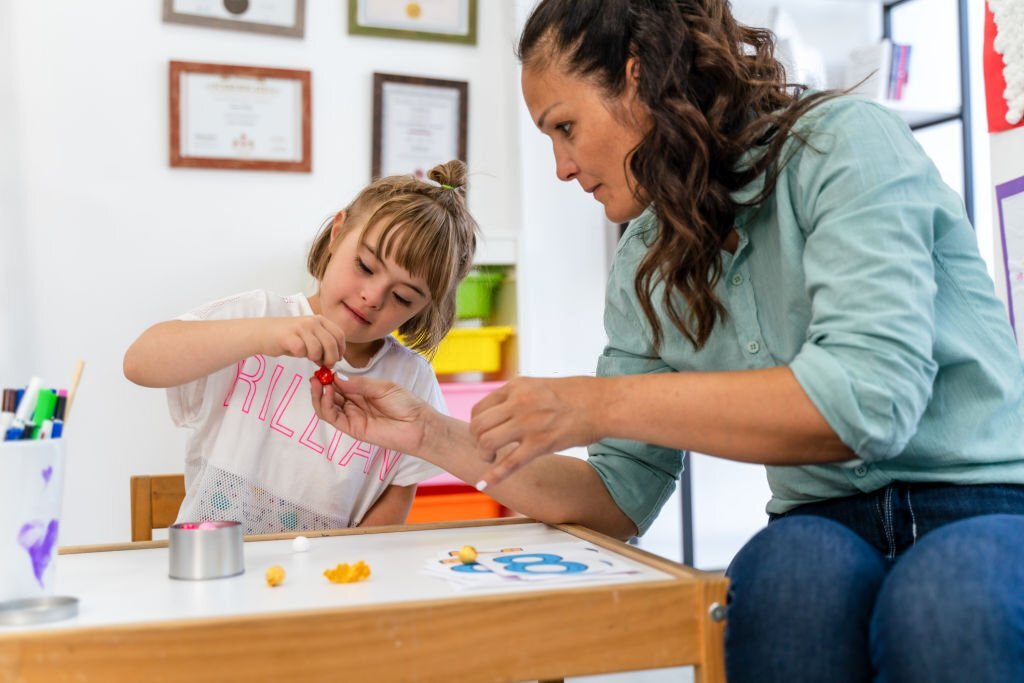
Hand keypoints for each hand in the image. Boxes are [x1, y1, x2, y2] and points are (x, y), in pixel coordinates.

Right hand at [263, 316, 345, 367]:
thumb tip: (333, 359)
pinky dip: (301, 355)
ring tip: (309, 358)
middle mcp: (311, 321)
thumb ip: (322, 344)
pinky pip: (302, 350)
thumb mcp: (309, 336)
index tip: (338, 359)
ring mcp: (300, 328)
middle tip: (326, 365)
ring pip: (318, 349)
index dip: (341, 349)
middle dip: (331, 358)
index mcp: (319, 320)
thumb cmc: (288, 337)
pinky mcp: (288, 337)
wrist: (262, 332)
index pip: (339, 335)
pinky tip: (297, 353)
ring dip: (316, 358)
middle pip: (331, 343)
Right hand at [310, 375, 430, 455]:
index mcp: (361, 392)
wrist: (418, 425)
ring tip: (317, 381)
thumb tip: (336, 376)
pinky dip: (325, 405)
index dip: (328, 375)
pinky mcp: (352, 429)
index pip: (338, 383)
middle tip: (315, 373)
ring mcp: (352, 417)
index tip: (321, 365)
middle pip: (329, 395)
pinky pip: (333, 417)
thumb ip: (359, 383)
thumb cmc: (405, 404)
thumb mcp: (382, 387)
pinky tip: (327, 392)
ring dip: (318, 394)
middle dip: (320, 384)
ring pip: (326, 407)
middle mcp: (354, 404)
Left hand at [469, 376, 601, 486]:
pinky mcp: (541, 443)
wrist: (603, 403)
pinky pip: (509, 463)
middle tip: (486, 450)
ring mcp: (528, 423)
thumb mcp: (538, 386)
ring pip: (487, 442)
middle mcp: (518, 402)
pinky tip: (484, 483)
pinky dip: (494, 475)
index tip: (483, 434)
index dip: (476, 425)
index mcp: (516, 386)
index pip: (479, 408)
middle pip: (478, 426)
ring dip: (484, 455)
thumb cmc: (575, 395)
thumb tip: (500, 414)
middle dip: (477, 442)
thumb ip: (517, 397)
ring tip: (491, 459)